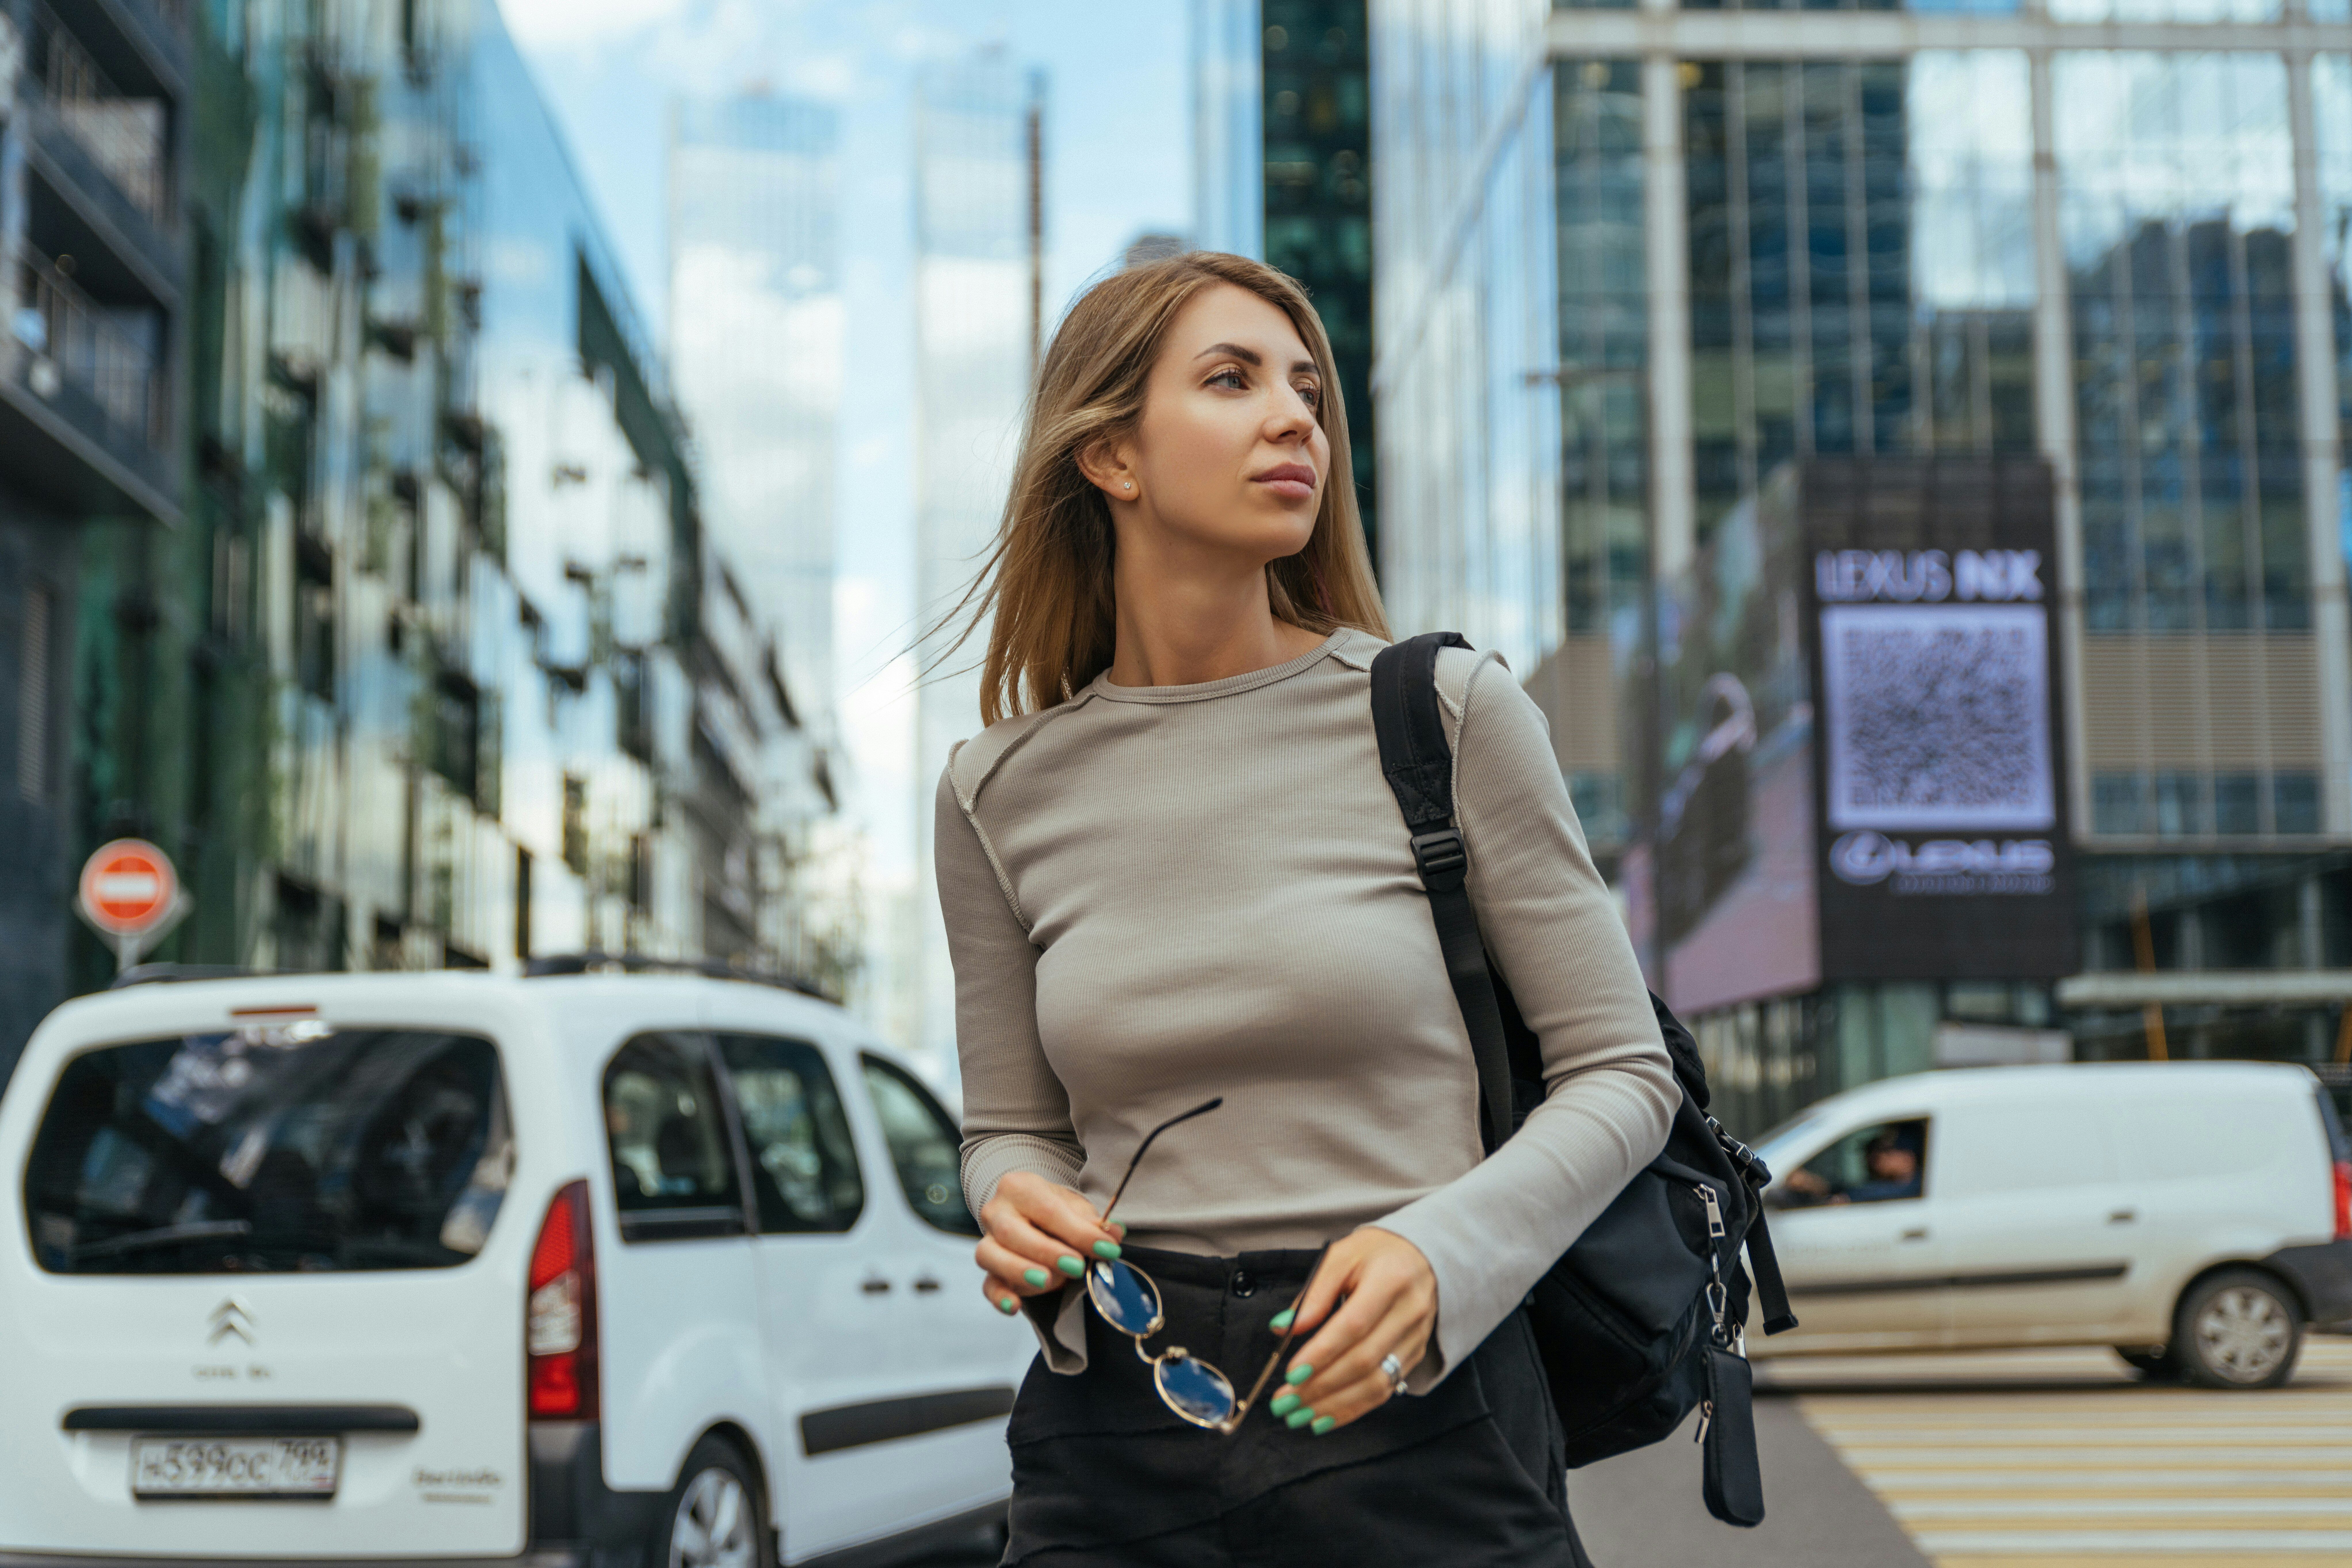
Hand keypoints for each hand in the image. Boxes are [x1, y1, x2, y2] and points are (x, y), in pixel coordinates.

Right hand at [975, 1171, 1123, 1316]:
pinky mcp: (987, 1269)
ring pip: (991, 1256)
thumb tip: (1114, 1233)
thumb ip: (1093, 1222)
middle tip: (1077, 1266)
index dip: (1079, 1232)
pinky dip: (1000, 1297)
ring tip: (1048, 1281)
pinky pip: (987, 1284)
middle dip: (1047, 1252)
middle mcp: (996, 1211)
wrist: (1028, 1214)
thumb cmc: (1054, 1210)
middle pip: (1012, 1232)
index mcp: (1019, 1187)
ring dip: (1020, 1271)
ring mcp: (987, 1240)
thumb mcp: (1075, 1208)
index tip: (1107, 1249)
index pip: (1048, 1209)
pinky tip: (1014, 1306)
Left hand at [1269, 1227, 1435, 1433]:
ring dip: (1334, 1405)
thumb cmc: (1377, 1254)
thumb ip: (1314, 1293)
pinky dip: (1353, 1408)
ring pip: (1376, 1383)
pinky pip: (1385, 1390)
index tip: (1291, 1373)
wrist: (1425, 1257)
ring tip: (1299, 1416)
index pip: (1354, 1325)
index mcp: (1391, 1280)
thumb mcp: (1342, 1256)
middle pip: (1364, 1360)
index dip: (1322, 1353)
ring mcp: (1416, 1338)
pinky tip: (1325, 1417)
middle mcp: (1410, 1312)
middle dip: (1321, 1386)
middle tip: (1285, 1402)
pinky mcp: (1415, 1356)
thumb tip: (1283, 1328)